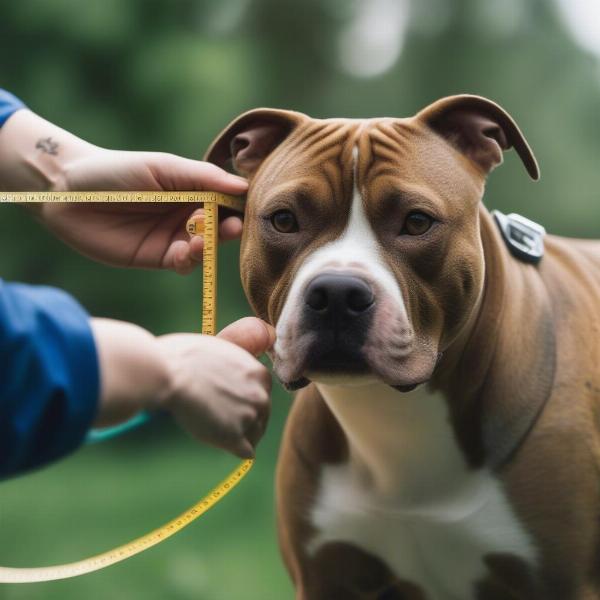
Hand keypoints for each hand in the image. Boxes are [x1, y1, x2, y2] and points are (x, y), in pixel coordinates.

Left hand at [0, 109, 245, 272]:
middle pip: (221, 226)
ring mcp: (174, 237)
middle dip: (229, 228)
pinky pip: (184, 263)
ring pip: (206, 248)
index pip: (226, 199)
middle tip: (230, 226)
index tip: (249, 206)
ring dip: (209, 245)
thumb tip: (243, 186)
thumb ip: (202, 177)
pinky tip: (186, 250)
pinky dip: (191, 259)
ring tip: (201, 238)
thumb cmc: (116, 170)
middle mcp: (188, 214)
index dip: (239, 204)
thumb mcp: (162, 168)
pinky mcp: (158, 257)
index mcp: (192, 189)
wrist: (69, 193)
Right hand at [91, 317, 274, 458]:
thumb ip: (235, 364)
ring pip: (255, 434)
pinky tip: (218, 439)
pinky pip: (246, 452)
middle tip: (218, 415)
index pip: (262, 393)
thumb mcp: (221, 349)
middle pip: (262, 415)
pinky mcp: (235, 437)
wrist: (167, 373)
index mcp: (260, 373)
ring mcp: (250, 417)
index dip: (244, 398)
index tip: (227, 400)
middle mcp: (262, 395)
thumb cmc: (183, 357)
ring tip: (215, 426)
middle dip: (243, 417)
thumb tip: (232, 372)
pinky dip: (234, 448)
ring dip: (239, 434)